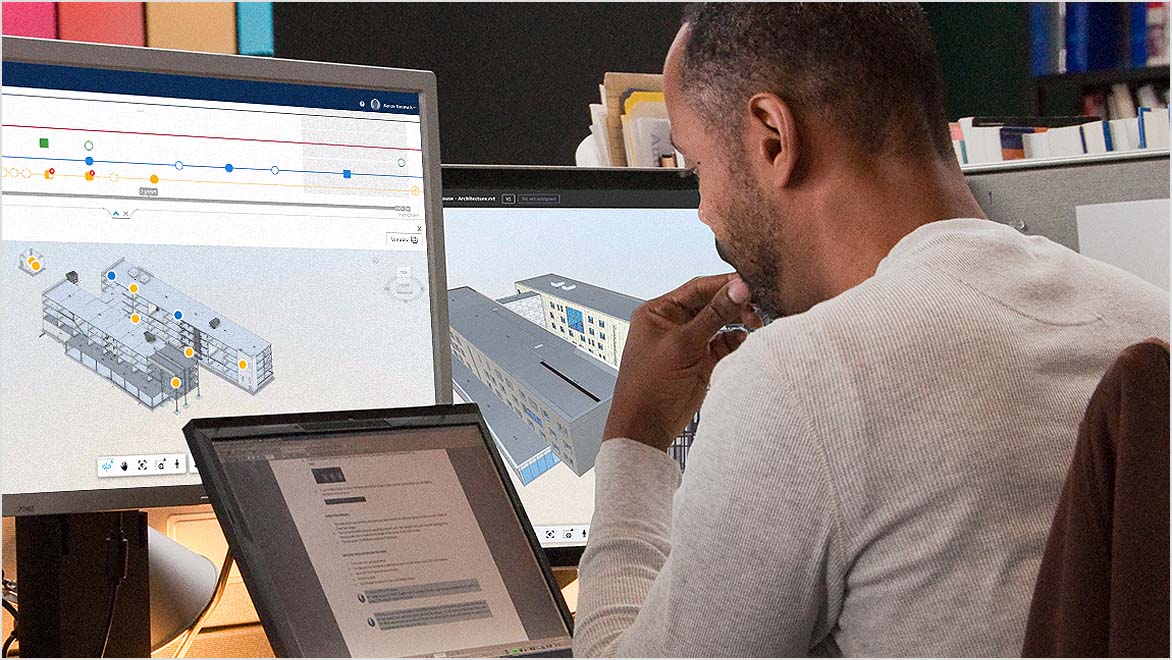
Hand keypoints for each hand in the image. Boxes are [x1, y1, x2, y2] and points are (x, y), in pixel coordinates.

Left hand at [604, 273, 762, 450]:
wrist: (646, 427)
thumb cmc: (648, 386)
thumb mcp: (683, 345)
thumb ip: (714, 315)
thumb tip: (738, 289)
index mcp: (658, 312)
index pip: (696, 288)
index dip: (724, 284)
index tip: (749, 284)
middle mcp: (672, 323)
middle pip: (710, 303)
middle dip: (733, 303)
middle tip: (755, 306)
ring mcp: (687, 342)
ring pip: (718, 322)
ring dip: (736, 321)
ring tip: (754, 322)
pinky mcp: (700, 361)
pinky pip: (722, 343)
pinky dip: (734, 340)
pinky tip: (743, 339)